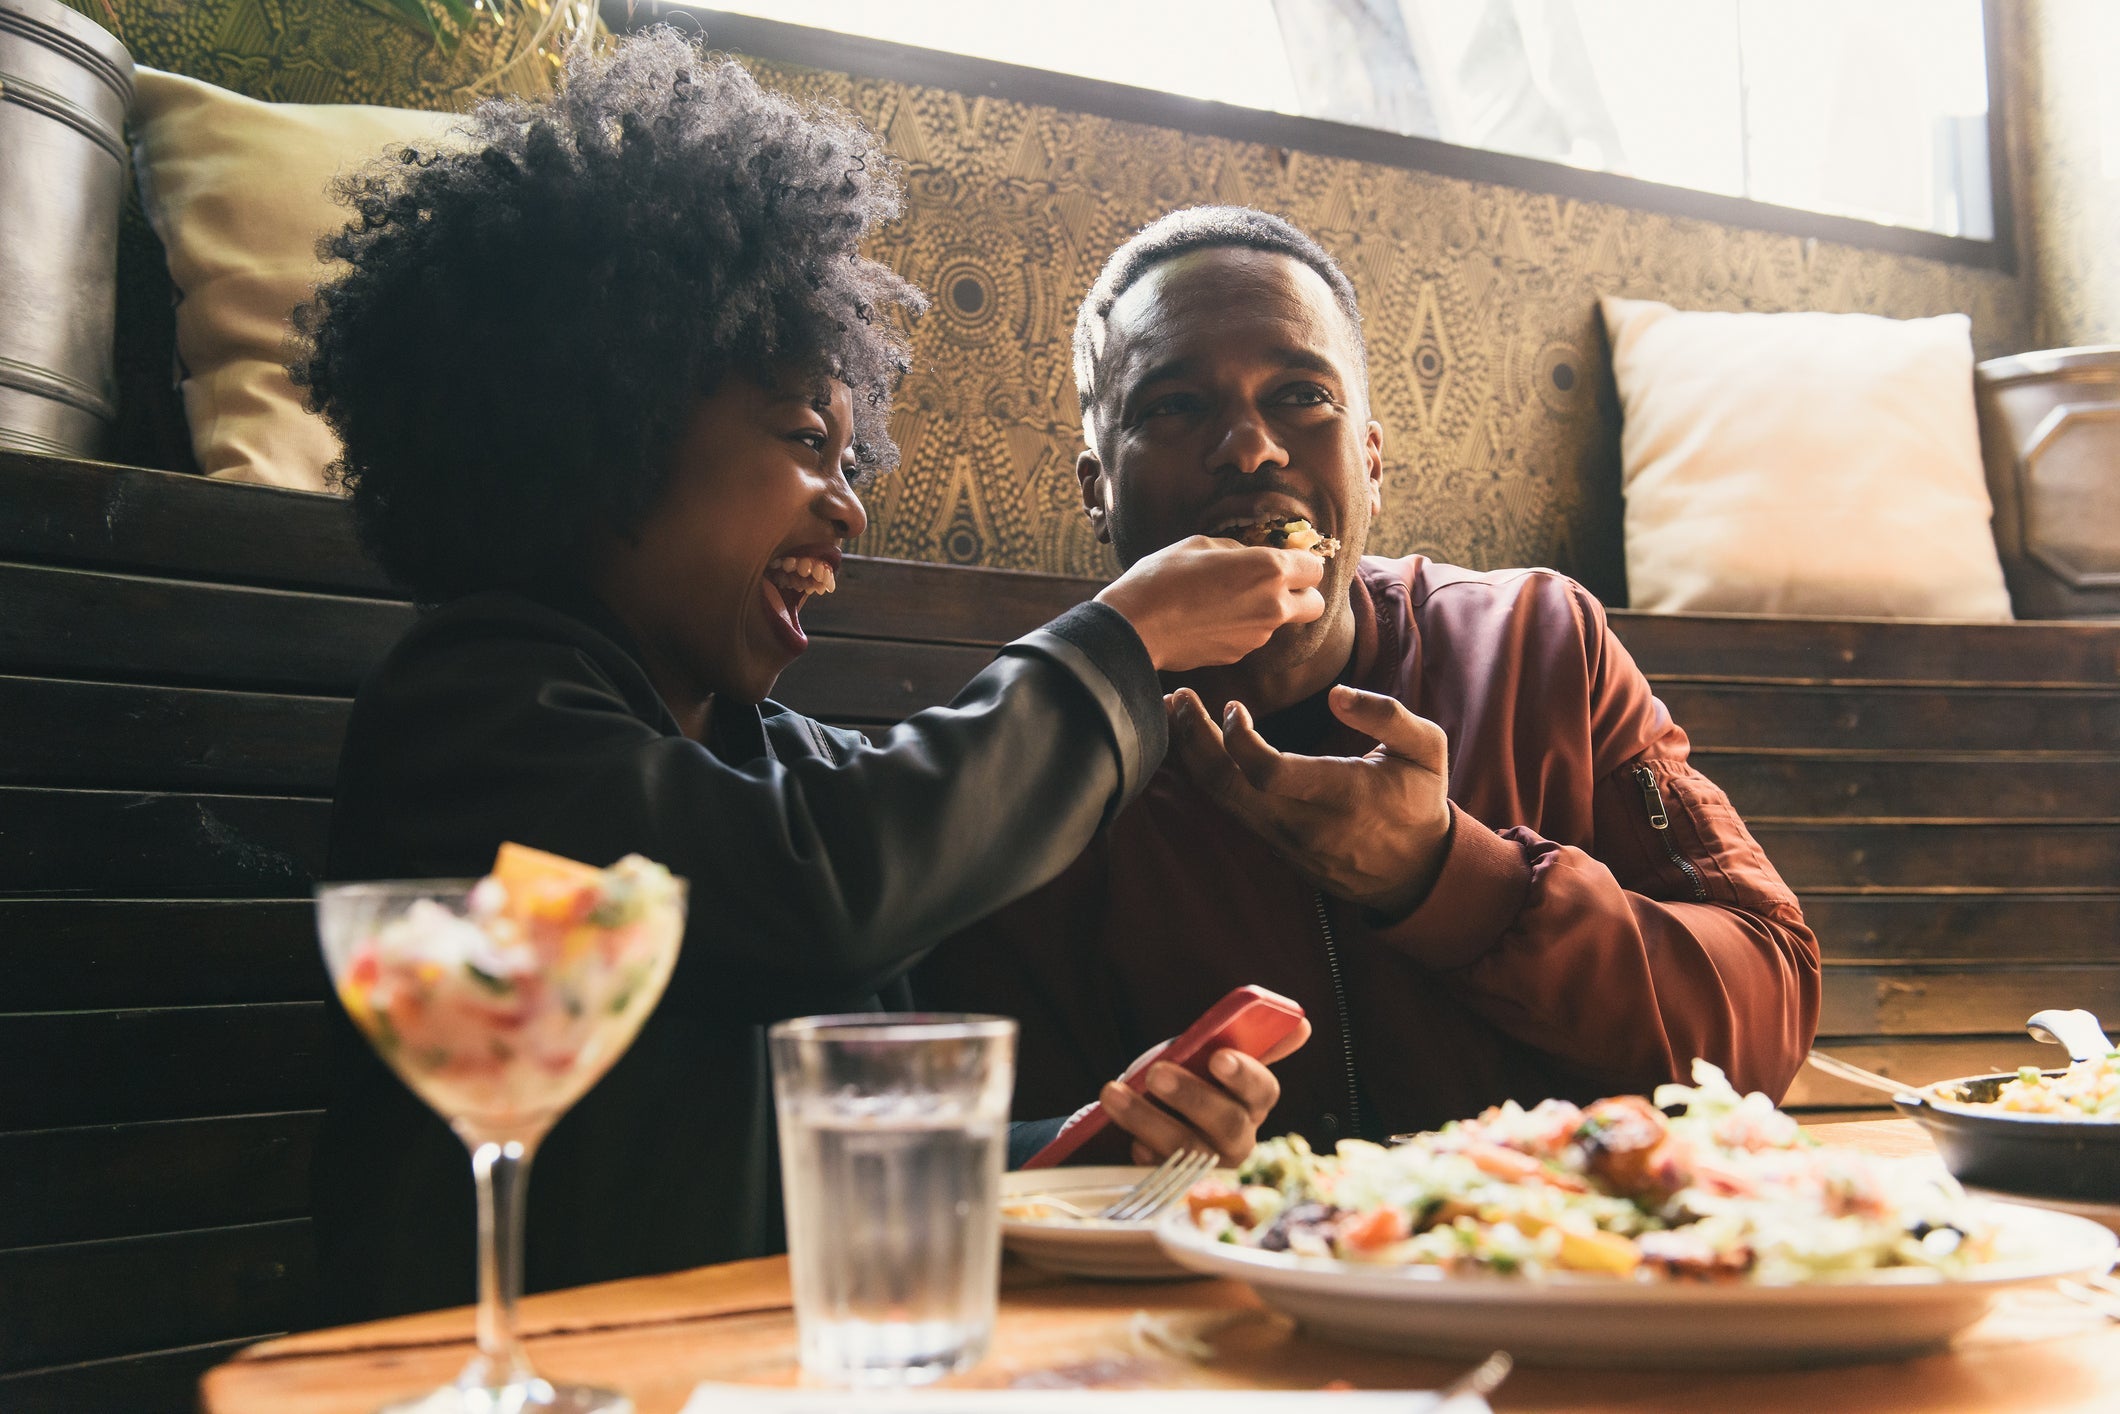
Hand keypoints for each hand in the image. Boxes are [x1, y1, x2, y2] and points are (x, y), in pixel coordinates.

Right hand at [1095, 536, 1324, 672]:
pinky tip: (1212, 617)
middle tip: (1276, 584)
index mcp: (1269, 568)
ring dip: (1268, 610)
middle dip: (1303, 593)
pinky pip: (1254, 637)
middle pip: (1316, 604)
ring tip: (1228, 599)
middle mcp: (1273, 604)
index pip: (1315, 567)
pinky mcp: (1240, 654)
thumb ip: (1240, 550)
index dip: (1303, 561)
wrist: (1136, 625)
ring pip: (1283, 622)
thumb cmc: (1165, 576)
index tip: (1288, 558)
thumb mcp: (1202, 543)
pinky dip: (1243, 627)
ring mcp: (1258, 635)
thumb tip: (1252, 556)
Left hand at [1099, 1019, 1311, 1166]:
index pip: (1263, 1089)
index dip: (1243, 1075)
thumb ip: (1243, 1039)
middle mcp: (1239, 1139)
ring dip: (1147, 1118)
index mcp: (1253, 1102)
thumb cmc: (1188, 1076)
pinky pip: (1160, 1171)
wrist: (1150, 1112)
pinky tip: (1125, 1138)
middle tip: (1155, 1072)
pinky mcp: (1175, 1183)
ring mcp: (1207, 1166)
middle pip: (1226, 1123)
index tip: (1218, 1057)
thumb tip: (1301, 1025)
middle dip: (1190, 1096)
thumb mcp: (1208, 1054)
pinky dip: (1141, 1150)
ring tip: (1113, 1094)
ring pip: (1186, 1148)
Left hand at [1169, 683, 1451, 917]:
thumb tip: (1337, 695)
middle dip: (1194, 739)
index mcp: (1341, 795)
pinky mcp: (1275, 847)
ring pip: (1222, 801)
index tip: (1233, 707)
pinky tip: (1200, 745)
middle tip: (1177, 699)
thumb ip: (1386, 715)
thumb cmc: (1418, 801)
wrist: (1415, 871)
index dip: (1239, 739)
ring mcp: (1285, 841)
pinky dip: (1210, 775)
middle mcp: (1304, 824)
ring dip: (1194, 756)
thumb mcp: (1427, 749)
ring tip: (1179, 715)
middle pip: (1227, 787)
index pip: (1268, 773)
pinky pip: (1233, 810)